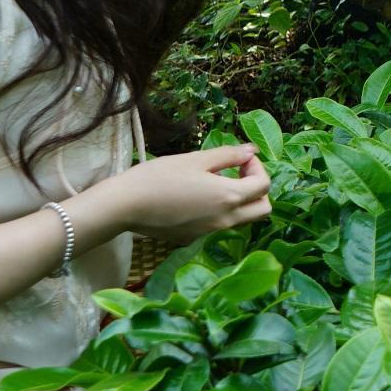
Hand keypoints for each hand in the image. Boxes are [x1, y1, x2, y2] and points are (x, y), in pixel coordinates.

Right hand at [88, 142, 271, 248]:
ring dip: (238, 200)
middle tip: (237, 173)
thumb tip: (251, 151)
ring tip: (212, 182)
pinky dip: (216, 211)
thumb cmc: (159, 177)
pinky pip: (216, 225)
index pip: (264, 186)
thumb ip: (228, 155)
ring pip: (240, 219)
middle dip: (257, 190)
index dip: (257, 167)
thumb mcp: (195, 160)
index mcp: (228, 197)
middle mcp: (225, 220)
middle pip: (262, 210)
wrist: (125, 206)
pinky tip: (192, 198)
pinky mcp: (192, 239)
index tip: (239, 158)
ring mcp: (209, 233)